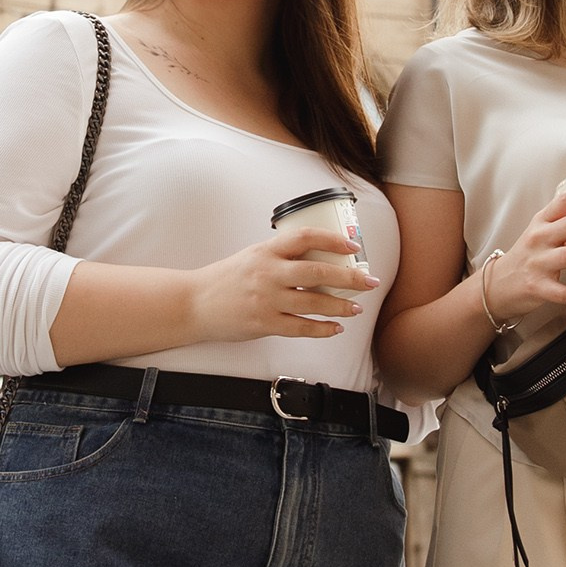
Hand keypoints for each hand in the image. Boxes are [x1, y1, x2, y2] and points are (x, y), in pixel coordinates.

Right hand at [188, 224, 378, 348]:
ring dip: (340, 306)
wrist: (195, 303)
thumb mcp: (253, 257)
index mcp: (266, 251)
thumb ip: (281, 257)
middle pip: (318, 272)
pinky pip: (300, 328)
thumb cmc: (226, 279)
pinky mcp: (264, 324)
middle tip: (369, 281)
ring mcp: (266, 300)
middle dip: (349, 277)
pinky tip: (334, 328)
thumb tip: (319, 258)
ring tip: (356, 308)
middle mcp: (268, 273)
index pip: (305, 237)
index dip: (333, 240)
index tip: (353, 246)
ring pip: (313, 303)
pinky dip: (321, 329)